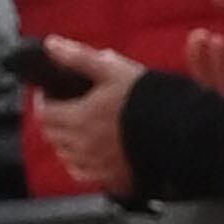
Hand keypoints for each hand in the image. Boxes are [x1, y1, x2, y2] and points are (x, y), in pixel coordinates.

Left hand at [37, 42, 143, 195]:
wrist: (181, 132)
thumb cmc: (148, 100)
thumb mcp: (112, 69)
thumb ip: (78, 57)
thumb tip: (52, 45)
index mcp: (79, 118)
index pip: (44, 113)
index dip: (42, 101)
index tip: (48, 93)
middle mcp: (83, 145)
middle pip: (52, 136)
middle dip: (52, 120)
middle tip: (61, 108)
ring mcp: (96, 165)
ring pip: (65, 156)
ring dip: (64, 142)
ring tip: (76, 129)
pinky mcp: (112, 178)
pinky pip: (84, 174)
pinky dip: (80, 163)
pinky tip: (89, 154)